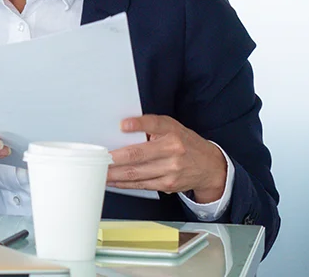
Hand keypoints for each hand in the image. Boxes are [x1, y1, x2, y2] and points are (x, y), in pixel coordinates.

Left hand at [108, 115, 227, 202]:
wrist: (210, 167)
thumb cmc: (185, 143)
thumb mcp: (172, 127)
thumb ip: (151, 126)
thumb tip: (122, 128)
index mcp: (172, 132)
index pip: (154, 124)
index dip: (138, 124)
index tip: (122, 125)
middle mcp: (173, 151)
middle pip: (139, 154)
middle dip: (115, 158)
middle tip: (99, 157)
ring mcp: (170, 170)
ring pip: (136, 173)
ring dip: (115, 174)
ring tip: (100, 171)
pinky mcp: (167, 184)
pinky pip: (141, 184)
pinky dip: (124, 184)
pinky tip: (113, 181)